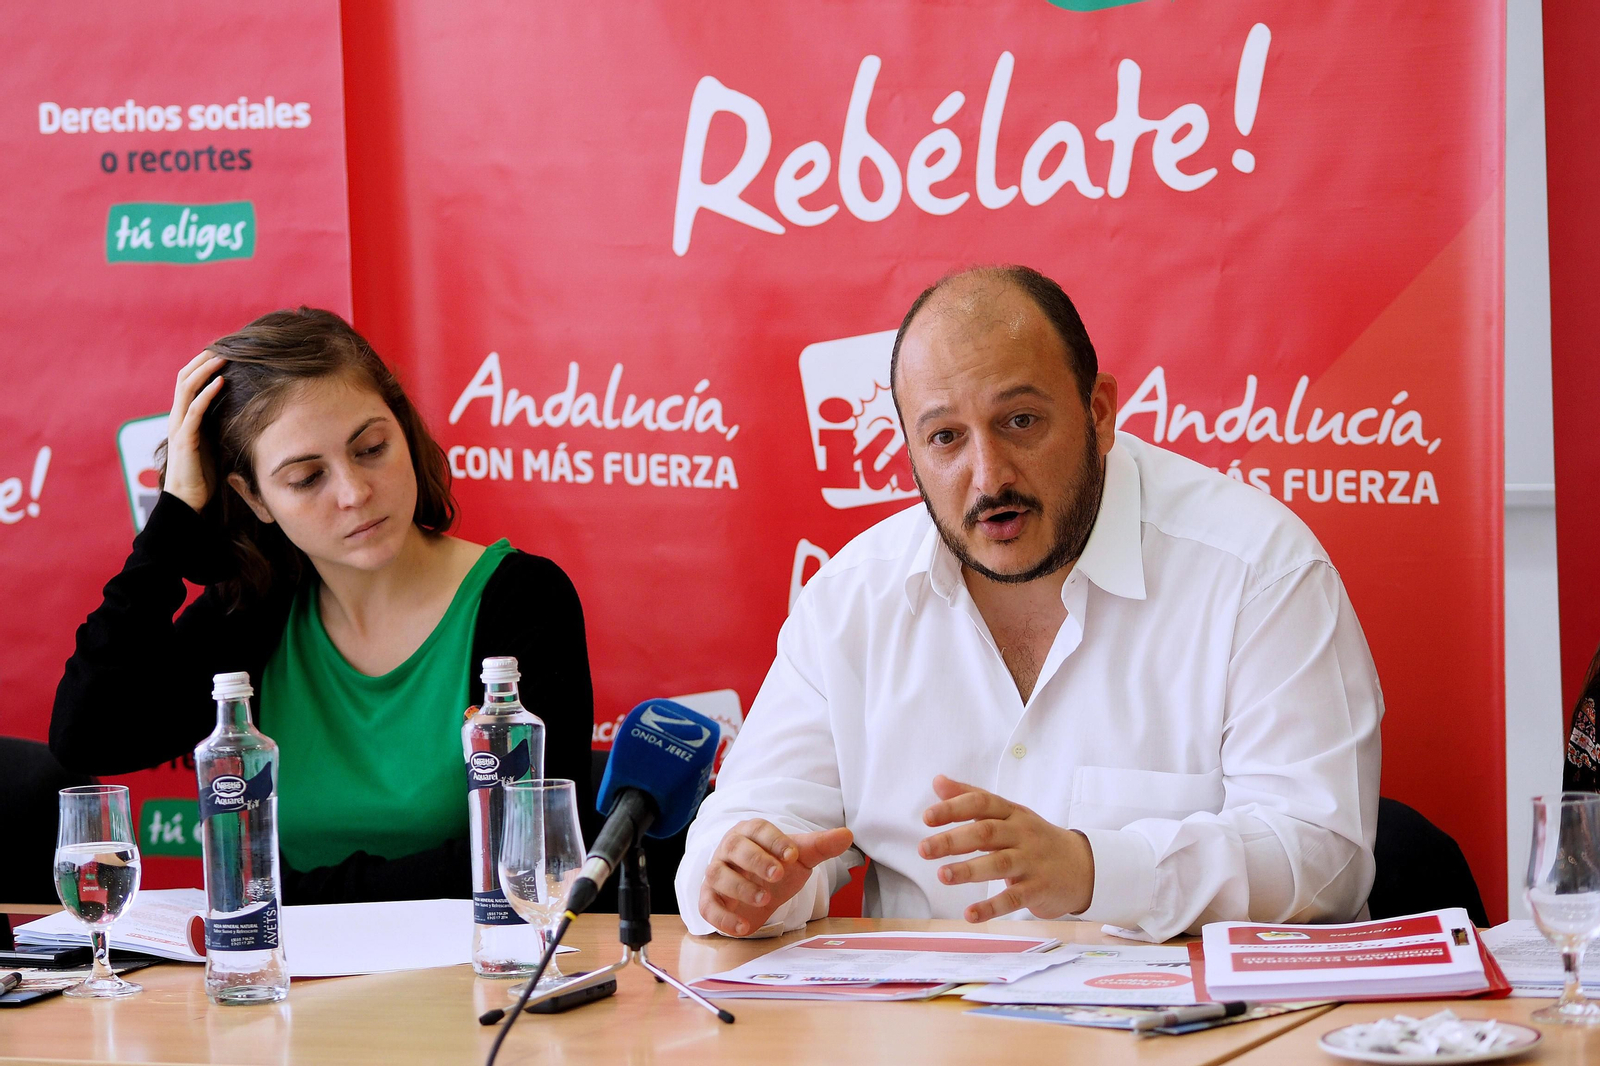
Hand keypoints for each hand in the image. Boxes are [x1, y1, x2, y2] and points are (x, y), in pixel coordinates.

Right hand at [163, 352, 226, 511]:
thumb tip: (239, 411)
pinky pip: (194, 412)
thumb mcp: (213, 443)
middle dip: (203, 360)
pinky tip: (221, 382)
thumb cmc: (203, 474)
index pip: (189, 382)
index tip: (224, 351)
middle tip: (224, 345)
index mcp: (184, 417)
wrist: (188, 501)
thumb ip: (218, 426)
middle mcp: (177, 418)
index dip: (203, 364)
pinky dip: (206, 394)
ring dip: (205, 370)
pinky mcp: (184, 440)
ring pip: (187, 388)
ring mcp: (179, 427)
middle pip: (185, 378)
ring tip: (223, 356)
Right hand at [698, 819, 853, 935]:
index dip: (774, 841)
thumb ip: (820, 846)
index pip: (758, 829)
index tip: (793, 855)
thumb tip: (847, 835)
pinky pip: (707, 905)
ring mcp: (716, 872)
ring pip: (717, 874)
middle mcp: (729, 849)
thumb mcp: (800, 857)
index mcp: (751, 832)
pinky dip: (723, 917)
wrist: (757, 891)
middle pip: (735, 847)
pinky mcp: (709, 897)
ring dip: (740, 887)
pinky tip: (743, 928)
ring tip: (766, 900)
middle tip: (778, 876)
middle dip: (756, 860)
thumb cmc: (776, 866)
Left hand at [918, 774, 1094, 921]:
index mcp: (1012, 813)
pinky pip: (1014, 898)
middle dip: (953, 840)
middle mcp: (1022, 834)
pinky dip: (991, 907)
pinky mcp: (1039, 889)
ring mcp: (1032, 862)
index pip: (981, 803)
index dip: (954, 808)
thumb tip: (937, 782)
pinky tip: (970, 914)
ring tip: (942, 875)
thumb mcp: (1009, 814)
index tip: (926, 818)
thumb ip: (972, 798)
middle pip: (986, 832)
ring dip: (968, 870)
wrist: (1085, 867)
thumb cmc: (1035, 839)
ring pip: (999, 863)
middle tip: (924, 849)